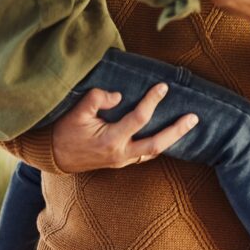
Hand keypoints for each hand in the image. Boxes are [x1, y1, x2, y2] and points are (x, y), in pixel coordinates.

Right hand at [52, 84, 198, 172]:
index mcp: (111, 140)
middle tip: (194, 117)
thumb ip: (97, 99)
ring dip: (172, 139)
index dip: (152, 100)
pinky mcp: (121, 162)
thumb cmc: (66, 131)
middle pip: (156, 144)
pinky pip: (145, 154)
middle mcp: (121, 154)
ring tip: (186, 125)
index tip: (163, 86)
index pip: (139, 118)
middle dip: (177, 131)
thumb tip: (119, 95)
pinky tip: (167, 136)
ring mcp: (122, 161)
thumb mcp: (77, 111)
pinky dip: (158, 145)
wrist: (56, 156)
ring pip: (153, 152)